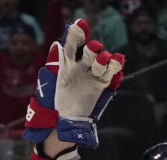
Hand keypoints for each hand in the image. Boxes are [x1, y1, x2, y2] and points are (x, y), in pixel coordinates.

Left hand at [23, 19, 124, 147]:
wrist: (60, 126)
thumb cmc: (49, 106)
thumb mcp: (48, 84)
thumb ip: (54, 65)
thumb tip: (56, 45)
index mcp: (64, 65)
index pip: (71, 46)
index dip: (76, 35)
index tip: (80, 26)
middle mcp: (78, 69)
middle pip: (89, 52)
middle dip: (93, 48)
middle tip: (94, 48)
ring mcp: (90, 78)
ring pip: (101, 62)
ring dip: (105, 58)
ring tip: (106, 59)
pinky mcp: (99, 88)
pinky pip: (109, 76)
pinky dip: (115, 69)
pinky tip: (118, 62)